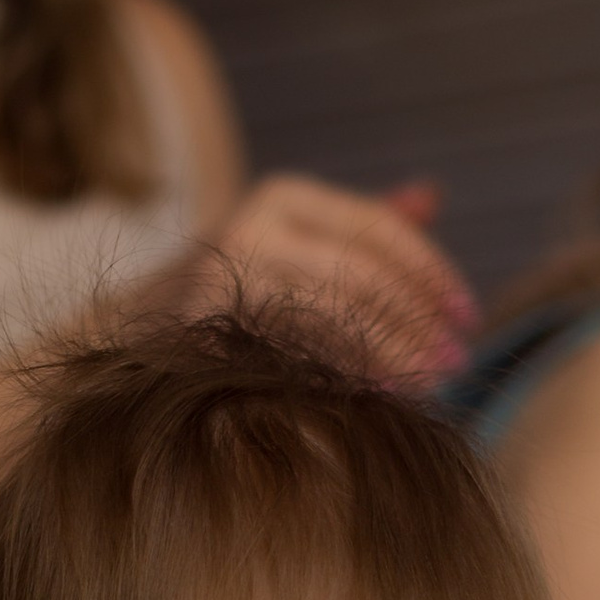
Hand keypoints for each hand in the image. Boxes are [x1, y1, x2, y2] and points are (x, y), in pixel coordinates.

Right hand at [183, 173, 474, 385]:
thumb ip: (359, 227)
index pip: (379, 230)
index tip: (468, 318)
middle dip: (417, 322)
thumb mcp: (295, 240)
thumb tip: (431, 198)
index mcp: (284, 197)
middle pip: (359, 275)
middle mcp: (250, 227)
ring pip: (330, 318)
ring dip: (388, 356)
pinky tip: (375, 402)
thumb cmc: (236, 286)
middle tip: (456, 364)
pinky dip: (340, 381)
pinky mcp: (205, 333)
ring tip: (427, 387)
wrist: (132, 328)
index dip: (432, 273)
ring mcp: (223, 280)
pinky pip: (291, 358)